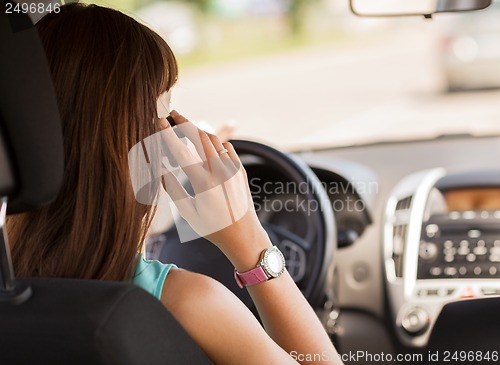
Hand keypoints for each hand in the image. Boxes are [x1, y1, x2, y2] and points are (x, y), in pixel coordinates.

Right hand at [159, 110, 270, 269]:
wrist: (244, 235)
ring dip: (198, 130)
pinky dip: (214, 142)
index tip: (158, 121)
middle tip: (172, 113)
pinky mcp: (240, 170)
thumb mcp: (188, 213)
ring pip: (214, 139)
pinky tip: (206, 143)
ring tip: (185, 126)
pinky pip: (226, 148)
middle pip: (199, 137)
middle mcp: (219, 172)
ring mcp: (232, 169)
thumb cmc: (213, 228)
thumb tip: (161, 170)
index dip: (167, 134)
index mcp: (203, 183)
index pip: (181, 152)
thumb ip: (173, 190)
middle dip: (184, 122)